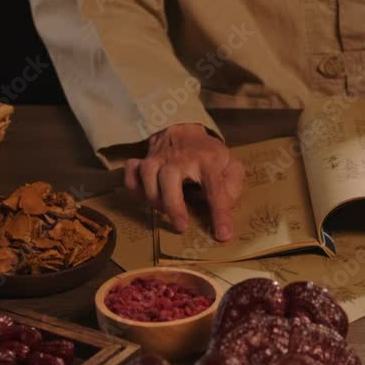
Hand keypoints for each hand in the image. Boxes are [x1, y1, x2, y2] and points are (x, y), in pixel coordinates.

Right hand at [124, 123, 243, 241]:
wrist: (186, 129)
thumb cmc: (209, 155)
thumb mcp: (231, 166)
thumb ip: (232, 186)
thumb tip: (224, 207)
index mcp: (207, 160)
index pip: (214, 188)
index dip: (219, 213)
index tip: (222, 235)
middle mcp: (180, 157)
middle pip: (170, 177)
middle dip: (173, 205)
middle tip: (181, 226)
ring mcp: (159, 157)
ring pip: (148, 174)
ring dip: (153, 197)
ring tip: (164, 212)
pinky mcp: (144, 160)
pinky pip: (131, 173)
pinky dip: (134, 188)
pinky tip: (144, 198)